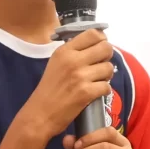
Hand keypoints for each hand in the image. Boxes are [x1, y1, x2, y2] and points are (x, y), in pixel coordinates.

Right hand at [23, 25, 115, 140]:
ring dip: (106, 76)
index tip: (99, 48)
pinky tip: (95, 93)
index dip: (101, 40)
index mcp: (64, 51)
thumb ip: (73, 52)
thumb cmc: (48, 90)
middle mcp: (73, 60)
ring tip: (96, 81)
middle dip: (107, 57)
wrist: (40, 114)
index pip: (93, 34)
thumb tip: (96, 45)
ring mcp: (80, 76)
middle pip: (105, 48)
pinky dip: (104, 91)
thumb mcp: (56, 63)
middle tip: (100, 65)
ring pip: (109, 68)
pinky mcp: (86, 92)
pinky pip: (107, 86)